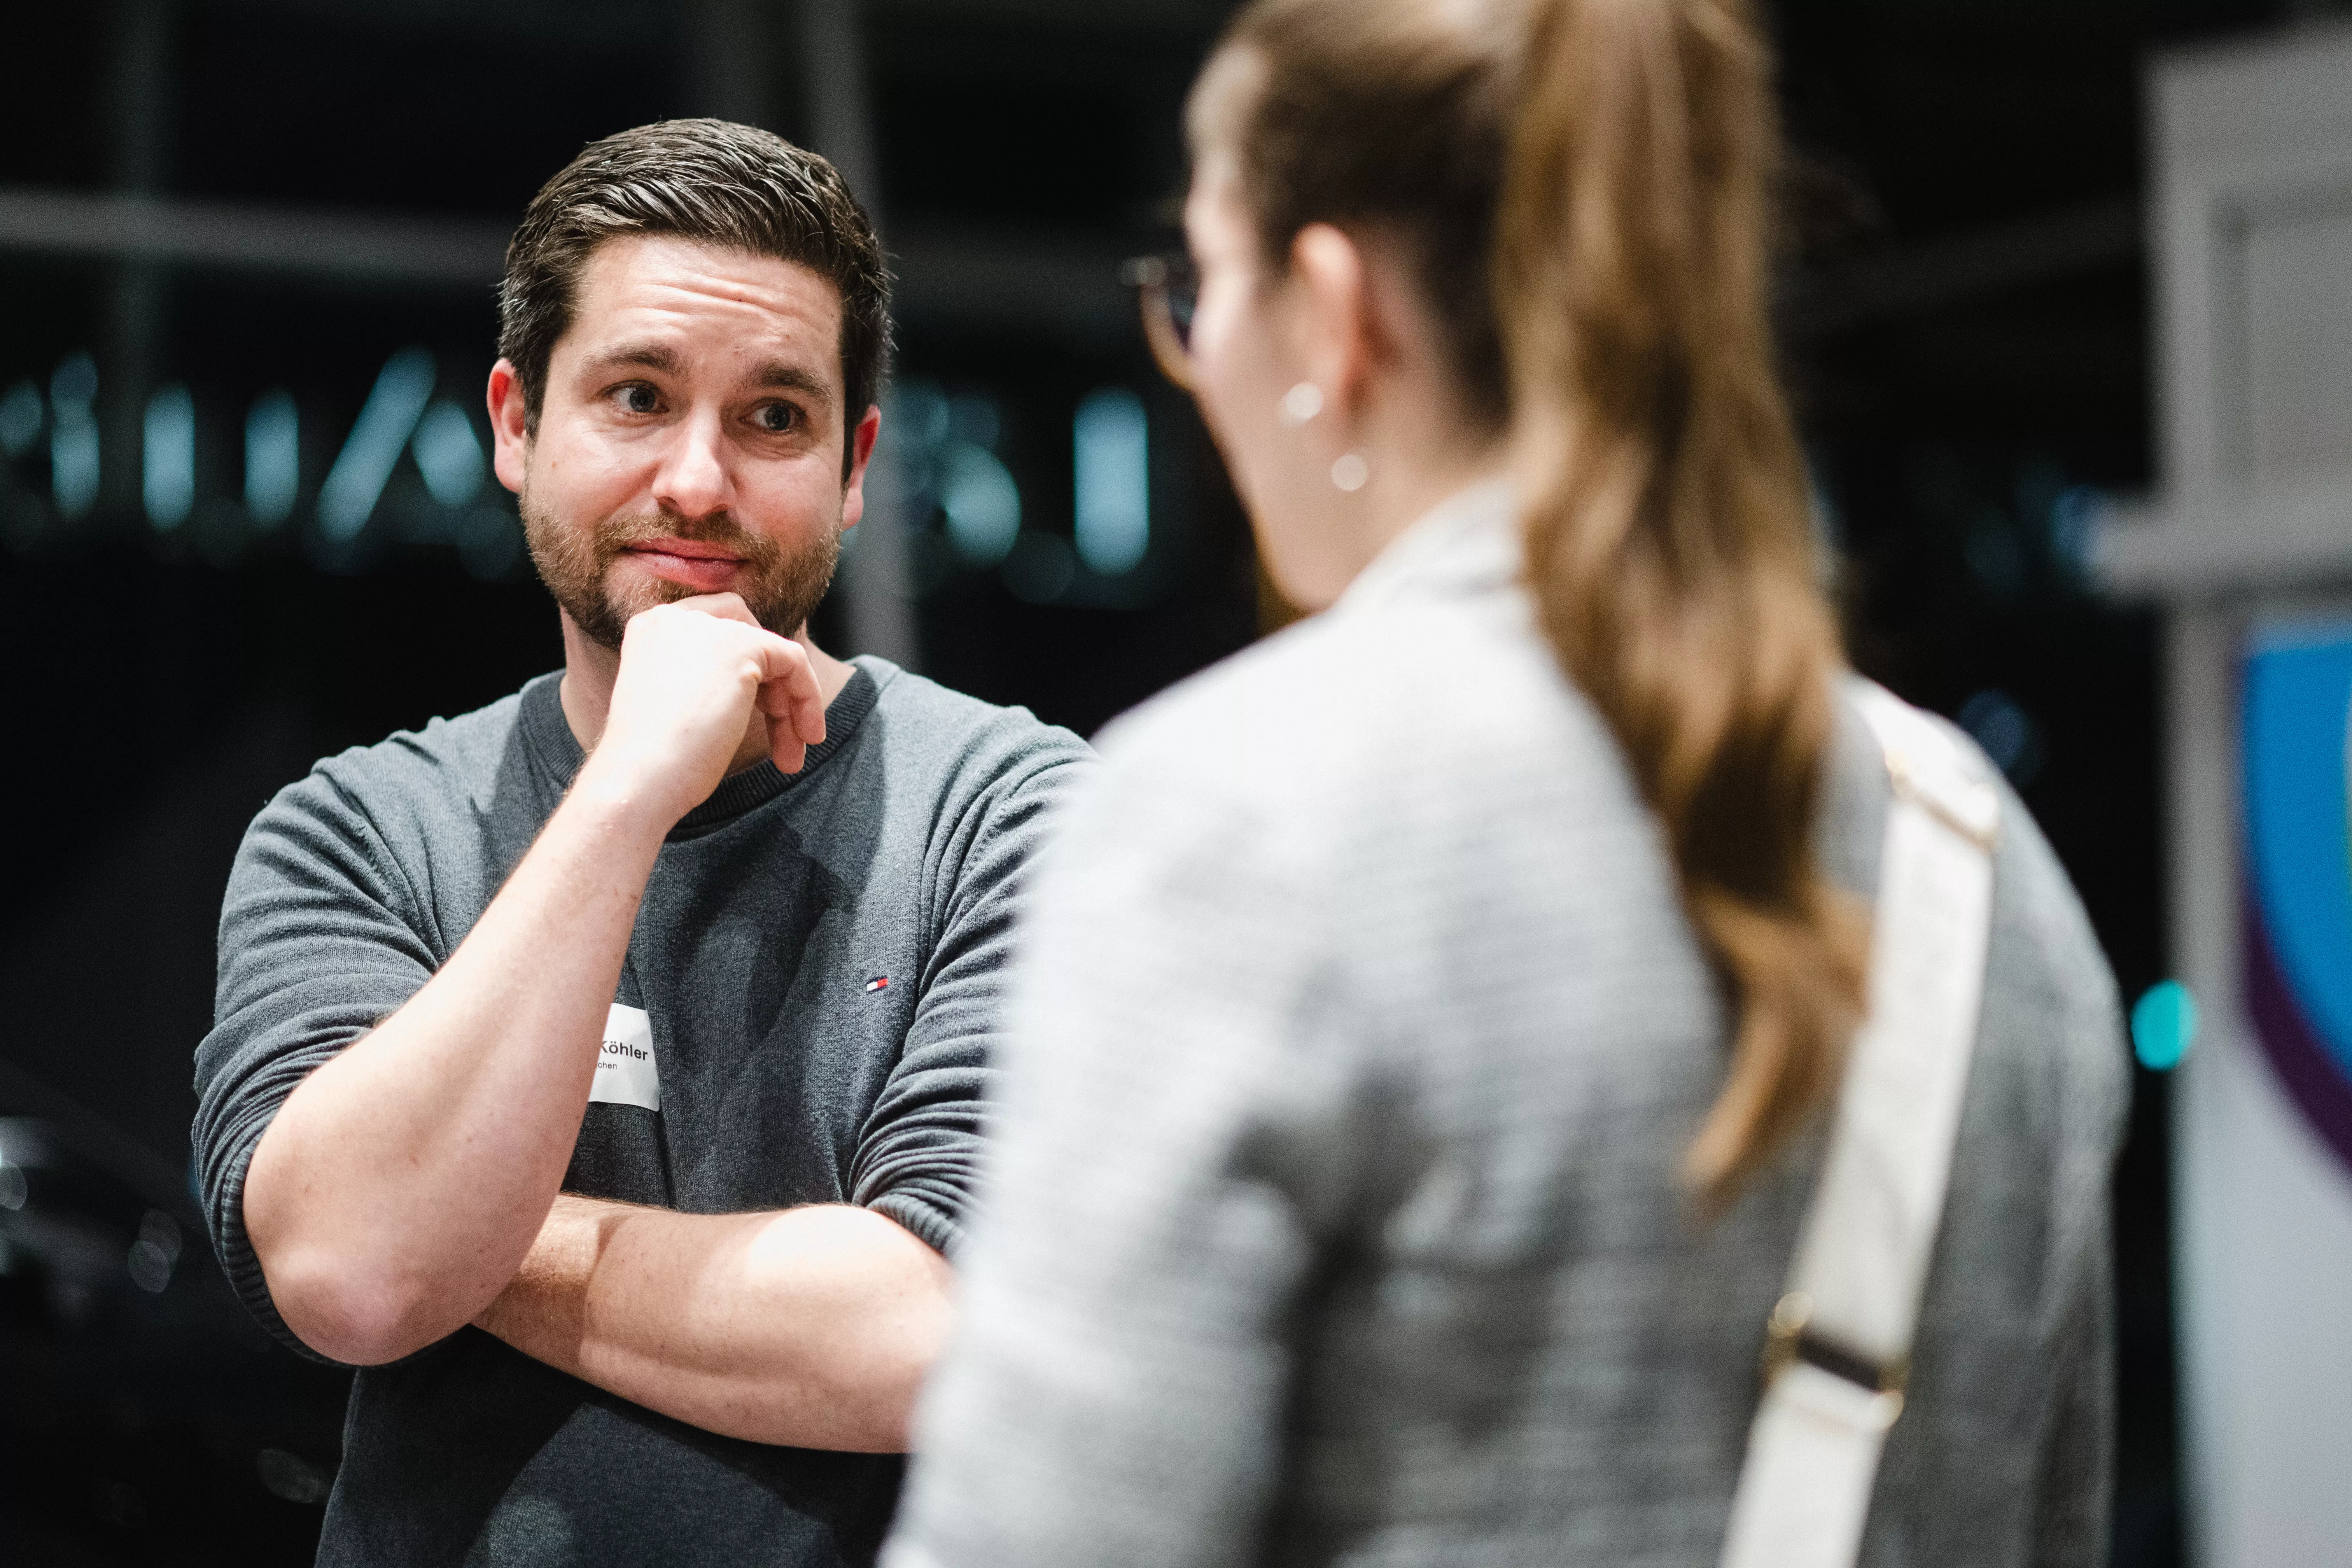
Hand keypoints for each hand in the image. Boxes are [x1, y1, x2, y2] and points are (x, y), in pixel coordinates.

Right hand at [580, 594, 826, 824]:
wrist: (639, 779)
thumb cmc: (654, 763)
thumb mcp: (676, 707)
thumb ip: (705, 681)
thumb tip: (753, 687)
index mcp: (652, 630)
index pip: (717, 628)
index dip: (747, 669)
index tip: (758, 713)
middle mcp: (676, 618)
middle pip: (749, 637)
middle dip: (772, 689)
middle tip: (783, 739)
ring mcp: (708, 628)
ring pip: (774, 655)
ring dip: (790, 705)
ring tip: (792, 755)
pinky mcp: (741, 646)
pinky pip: (794, 661)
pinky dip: (807, 697)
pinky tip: (806, 737)